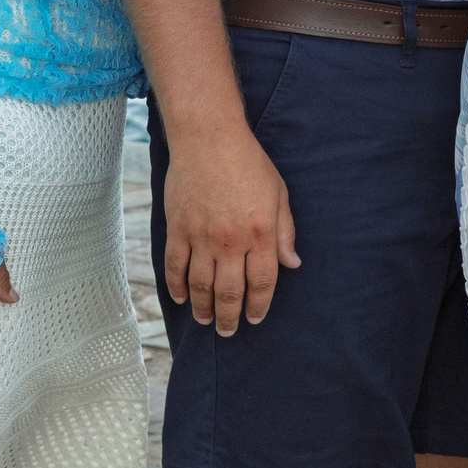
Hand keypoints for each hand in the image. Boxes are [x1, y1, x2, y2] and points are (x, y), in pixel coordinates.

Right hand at [162, 123, 299, 336]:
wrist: (209, 137)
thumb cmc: (248, 162)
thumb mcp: (278, 193)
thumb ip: (285, 231)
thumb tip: (292, 264)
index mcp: (260, 233)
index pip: (261, 283)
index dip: (259, 305)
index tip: (255, 318)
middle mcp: (231, 241)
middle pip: (229, 292)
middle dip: (229, 317)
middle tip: (228, 330)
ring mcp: (201, 236)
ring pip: (201, 285)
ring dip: (203, 308)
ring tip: (206, 321)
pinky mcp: (178, 228)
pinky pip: (175, 266)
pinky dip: (177, 286)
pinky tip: (182, 298)